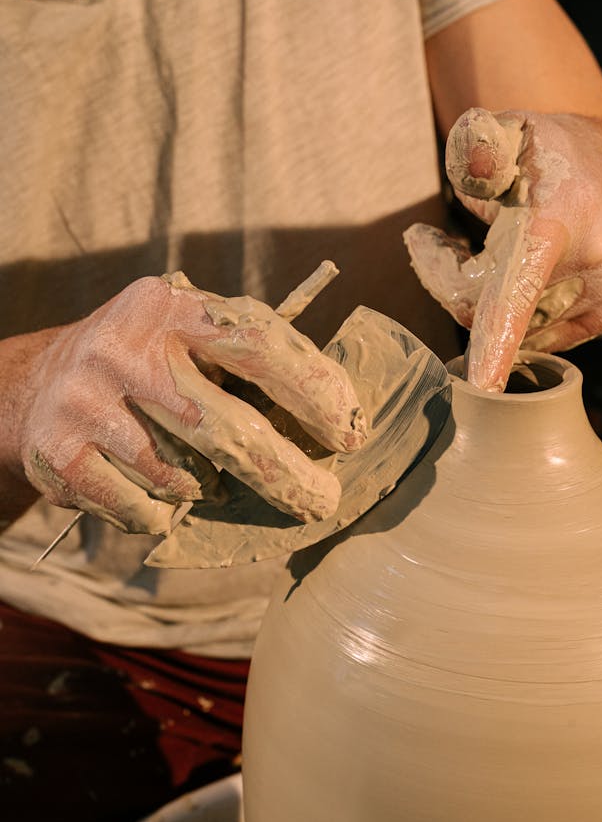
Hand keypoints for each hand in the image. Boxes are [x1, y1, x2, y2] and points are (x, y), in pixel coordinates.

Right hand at [13, 273, 365, 533]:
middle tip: (323, 501)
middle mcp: (123, 348)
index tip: (349, 433)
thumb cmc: (142, 363)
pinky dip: (164, 515)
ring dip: (211, 489)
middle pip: (225, 428)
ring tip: (210, 478)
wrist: (29, 384)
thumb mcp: (184, 334)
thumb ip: (243, 360)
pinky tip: (161, 496)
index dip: (313, 391)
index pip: (258, 343)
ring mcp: (85, 402)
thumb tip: (333, 421)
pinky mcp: (58, 454)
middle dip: (285, 474)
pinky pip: (143, 510)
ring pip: (184, 478)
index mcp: (168, 306)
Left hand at [405, 108, 601, 390]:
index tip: (482, 385)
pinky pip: (536, 335)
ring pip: (512, 324)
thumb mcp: (499, 131)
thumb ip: (477, 148)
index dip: (497, 341)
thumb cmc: (537, 153)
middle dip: (448, 281)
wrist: (598, 165)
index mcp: (558, 221)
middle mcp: (592, 261)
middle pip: (491, 308)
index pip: (519, 289)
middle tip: (430, 244)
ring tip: (472, 250)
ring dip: (479, 296)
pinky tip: (504, 277)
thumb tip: (475, 165)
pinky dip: (510, 316)